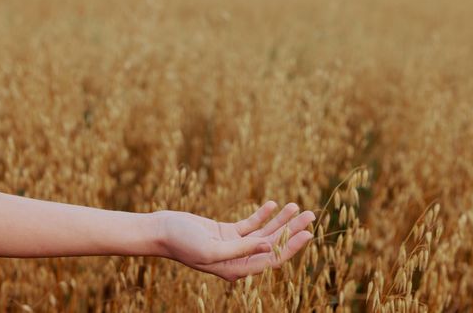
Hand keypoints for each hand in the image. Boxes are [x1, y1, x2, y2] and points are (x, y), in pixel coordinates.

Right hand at [152, 202, 314, 280]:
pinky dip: (262, 214)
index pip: (272, 258)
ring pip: (264, 232)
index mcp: (237, 269)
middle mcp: (238, 259)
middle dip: (292, 229)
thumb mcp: (212, 248)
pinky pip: (250, 224)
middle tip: (310, 214)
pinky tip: (273, 204)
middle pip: (273, 244)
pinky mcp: (227, 233)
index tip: (308, 232)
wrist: (161, 231)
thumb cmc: (182, 242)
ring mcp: (234, 245)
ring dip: (280, 219)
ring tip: (296, 205)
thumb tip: (269, 246)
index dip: (292, 246)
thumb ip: (241, 249)